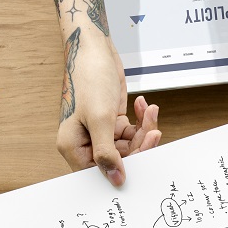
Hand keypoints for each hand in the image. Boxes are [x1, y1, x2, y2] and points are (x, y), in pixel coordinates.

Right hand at [55, 29, 160, 182]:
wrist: (93, 48)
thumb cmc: (88, 77)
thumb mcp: (99, 118)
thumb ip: (107, 152)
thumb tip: (116, 179)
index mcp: (74, 147)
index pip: (101, 171)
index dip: (125, 167)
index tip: (145, 155)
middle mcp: (85, 142)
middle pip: (119, 159)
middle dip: (140, 145)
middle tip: (153, 131)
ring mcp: (99, 132)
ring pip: (129, 145)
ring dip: (144, 130)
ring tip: (150, 111)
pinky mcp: (111, 121)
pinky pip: (131, 131)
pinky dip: (141, 120)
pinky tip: (144, 106)